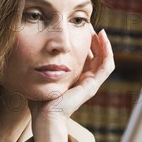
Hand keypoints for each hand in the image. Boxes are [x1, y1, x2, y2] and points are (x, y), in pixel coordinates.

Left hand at [29, 27, 114, 141]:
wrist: (45, 115)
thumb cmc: (40, 101)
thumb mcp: (43, 78)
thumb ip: (43, 67)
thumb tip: (34, 54)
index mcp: (76, 80)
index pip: (87, 58)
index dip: (86, 43)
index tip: (80, 29)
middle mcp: (86, 82)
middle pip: (98, 57)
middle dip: (95, 41)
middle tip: (90, 26)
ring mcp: (91, 85)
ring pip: (105, 60)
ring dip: (104, 44)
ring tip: (99, 31)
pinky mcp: (92, 86)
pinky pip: (106, 66)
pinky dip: (107, 51)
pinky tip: (101, 38)